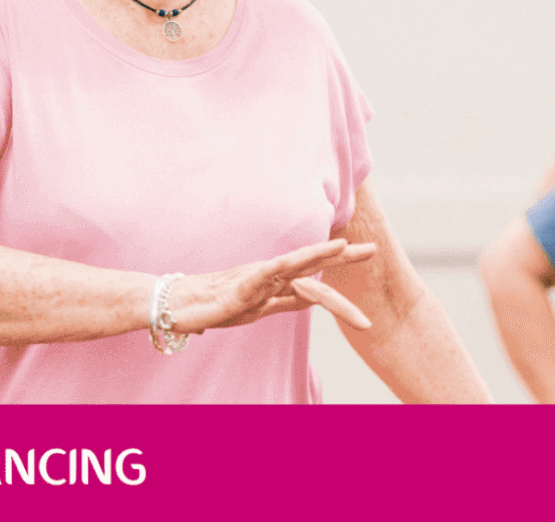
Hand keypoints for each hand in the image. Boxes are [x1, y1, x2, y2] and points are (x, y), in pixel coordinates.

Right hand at [168, 238, 375, 333]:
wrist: (180, 305)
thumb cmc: (216, 305)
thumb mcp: (260, 308)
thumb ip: (286, 301)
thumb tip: (311, 298)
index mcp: (278, 282)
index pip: (317, 272)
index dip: (342, 262)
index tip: (368, 252)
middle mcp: (272, 274)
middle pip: (315, 264)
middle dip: (345, 256)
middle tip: (374, 249)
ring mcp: (259, 277)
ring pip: (296, 264)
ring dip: (322, 255)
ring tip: (347, 247)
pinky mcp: (244, 283)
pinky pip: (271, 272)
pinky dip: (289, 265)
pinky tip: (303, 260)